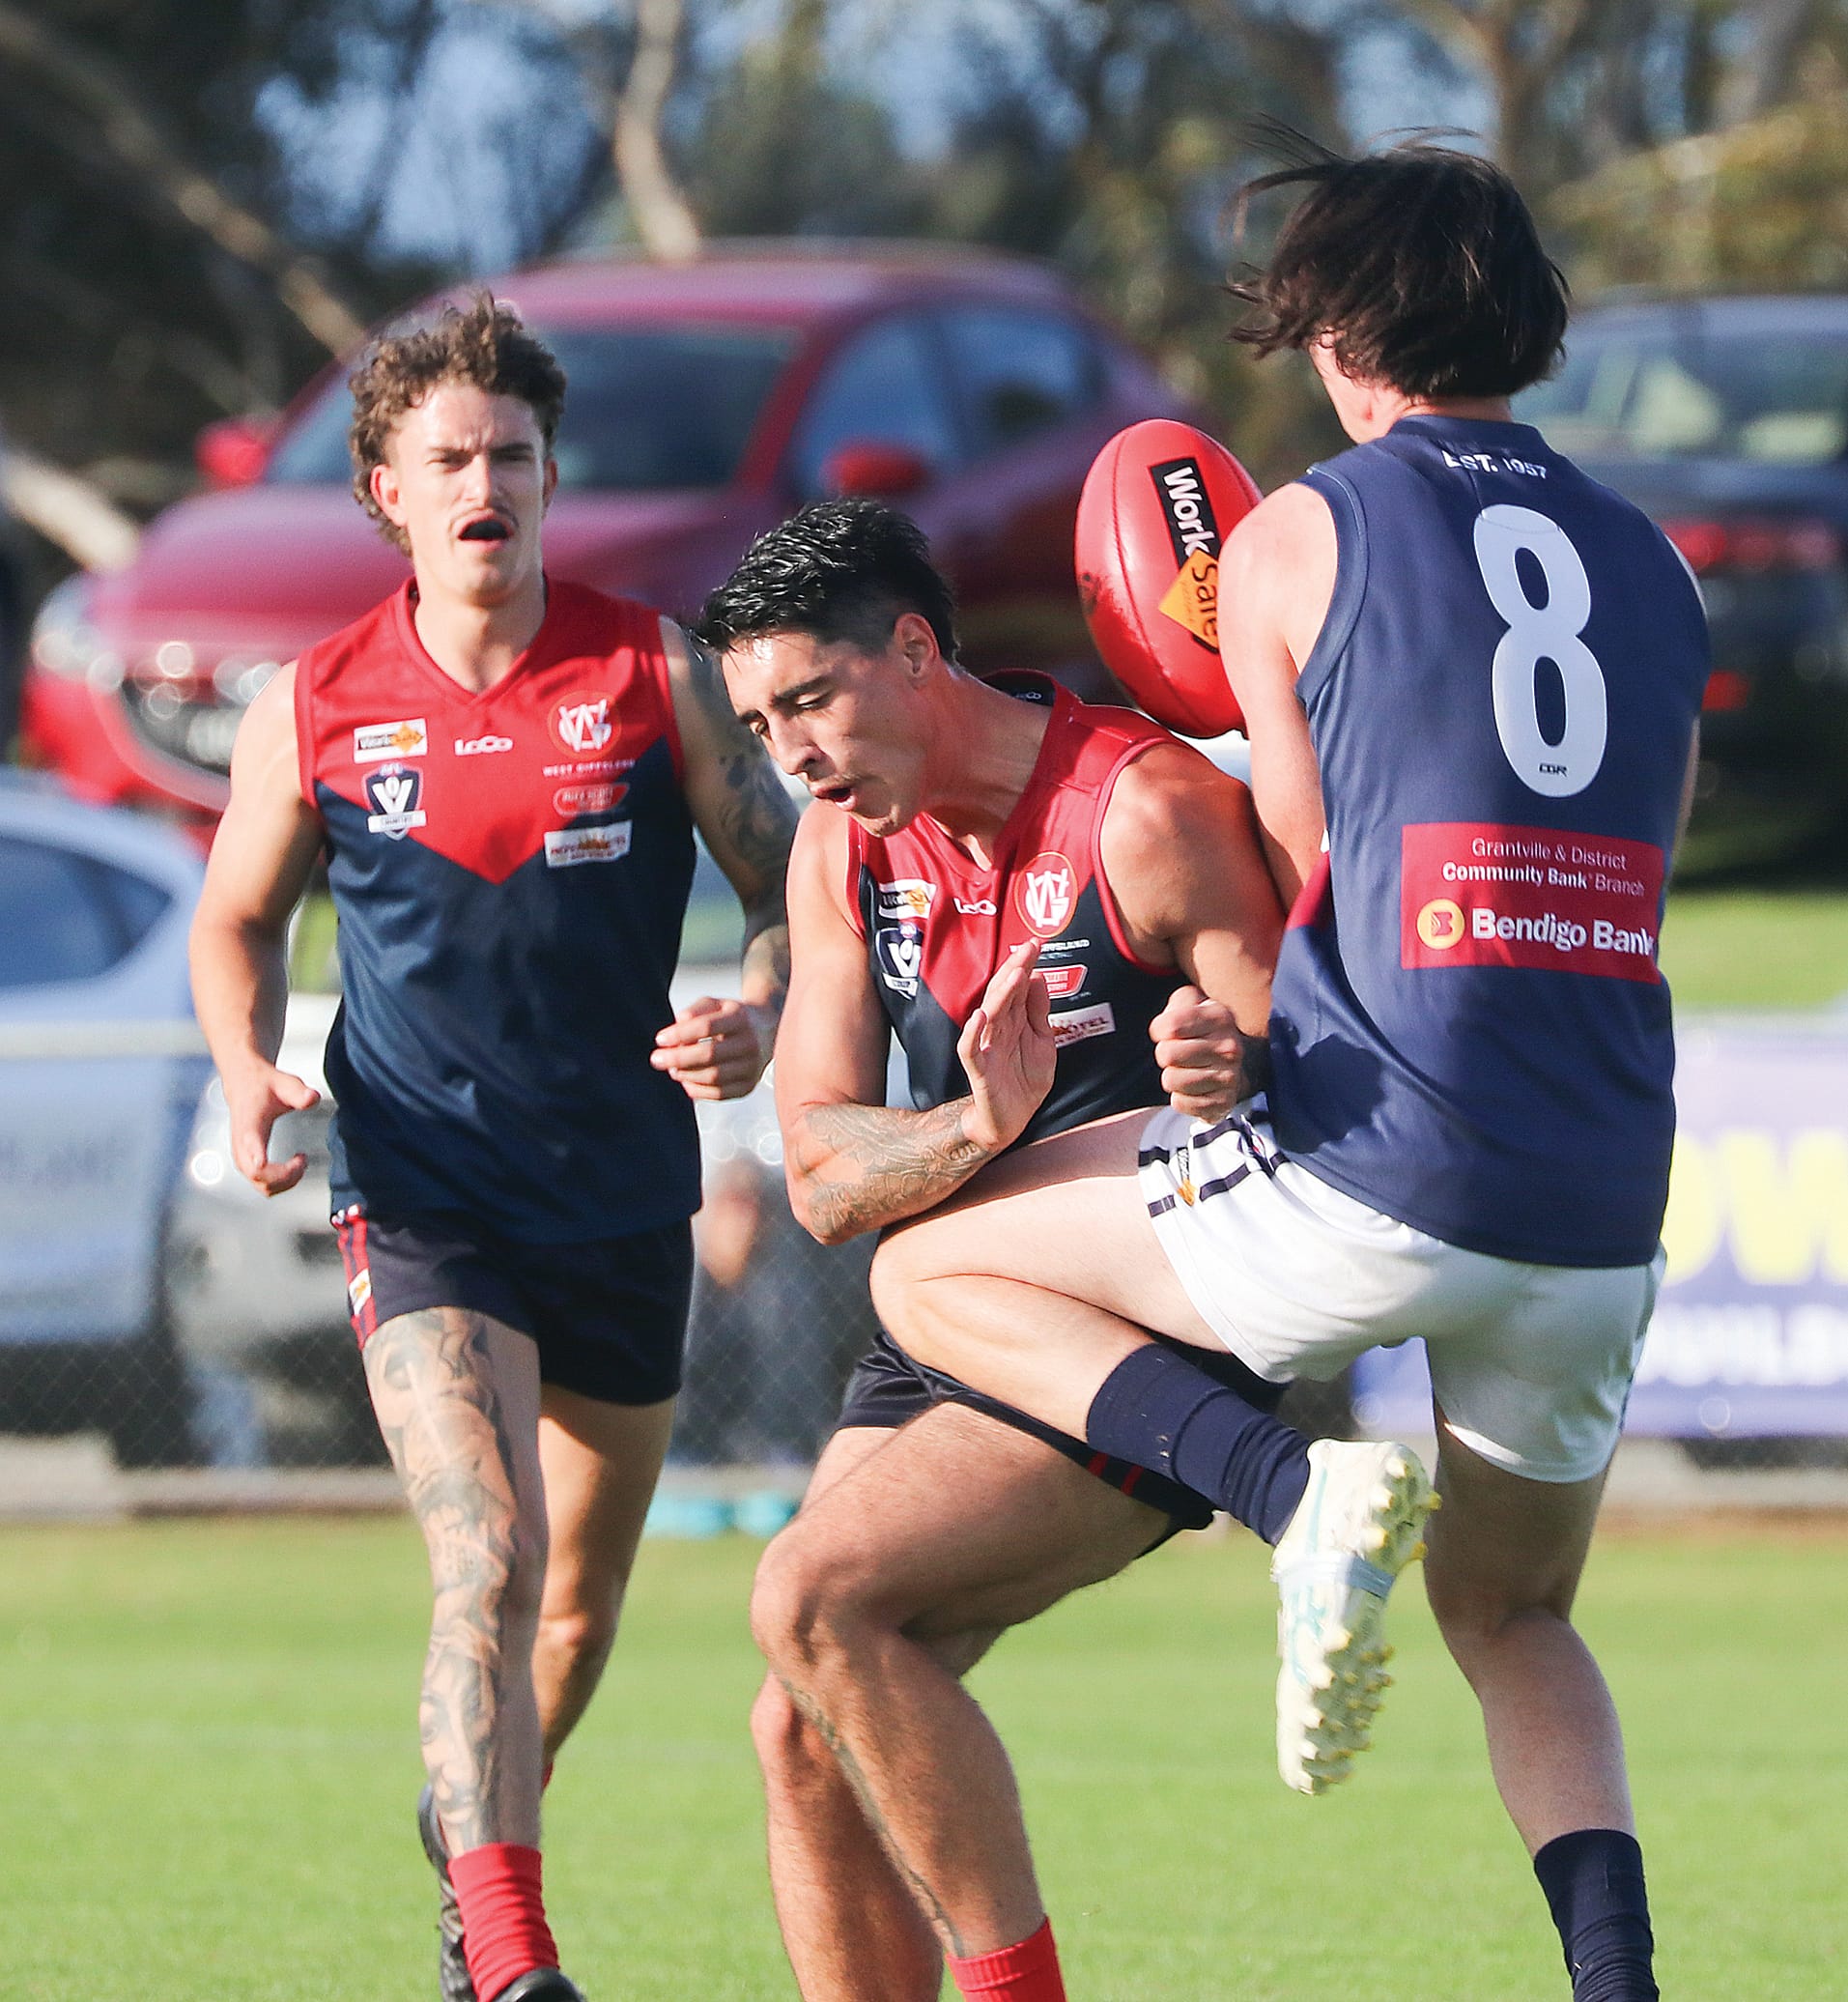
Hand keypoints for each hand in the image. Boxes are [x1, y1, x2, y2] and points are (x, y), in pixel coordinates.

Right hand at [223, 1061, 320, 1196]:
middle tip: (303, 1159)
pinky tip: (294, 1166)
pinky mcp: (246, 1164)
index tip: (262, 1163)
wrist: (243, 1084)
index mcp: (249, 1125)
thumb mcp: (284, 1082)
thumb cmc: (264, 1085)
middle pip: (258, 1176)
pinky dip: (281, 1183)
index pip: (250, 1145)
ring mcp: (242, 1158)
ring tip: (302, 1161)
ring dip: (286, 1181)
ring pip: (261, 1186)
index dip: (256, 1157)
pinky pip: (263, 1185)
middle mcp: (241, 1146)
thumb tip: (313, 1098)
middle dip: (286, 1176)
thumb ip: (298, 1092)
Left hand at [651, 994, 773, 1101]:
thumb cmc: (732, 1017)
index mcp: (741, 1018)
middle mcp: (750, 1043)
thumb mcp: (715, 1003)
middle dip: (677, 1058)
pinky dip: (697, 1089)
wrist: (766, 1030)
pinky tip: (686, 1080)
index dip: (679, 1034)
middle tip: (656, 1059)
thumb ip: (694, 1011)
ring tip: (672, 1069)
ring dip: (685, 1075)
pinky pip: (718, 1094)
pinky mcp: (749, 1086)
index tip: (660, 1039)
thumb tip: (676, 1027)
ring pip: (713, 1077)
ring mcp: (753, 1067)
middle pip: (709, 1054)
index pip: (706, 1026)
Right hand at [957, 940, 1055, 1149]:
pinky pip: (970, 1049)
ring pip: (989, 1015)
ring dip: (1000, 994)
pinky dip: (973, 1032)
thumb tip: (1038, 977)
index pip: (1016, 987)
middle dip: (1015, 969)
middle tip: (1028, 947)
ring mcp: (985, 1048)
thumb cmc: (1024, 1081)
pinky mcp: (978, 1070)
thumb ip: (1038, 1012)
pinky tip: (980, 1016)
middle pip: (1002, 994)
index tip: (1035, 943)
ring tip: (1015, 974)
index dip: (1025, 965)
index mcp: (1012, 1020)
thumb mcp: (1043, 1042)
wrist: (1012, 1121)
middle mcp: (997, 1029)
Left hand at [1152, 984, 1262, 1122]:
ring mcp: (1229, 1077)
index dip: (1160, 1030)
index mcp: (1220, 1017)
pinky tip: (1193, 1088)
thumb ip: (1178, 1002)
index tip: (1169, 1032)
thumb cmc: (1202, 1030)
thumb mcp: (1192, 1003)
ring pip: (1170, 1081)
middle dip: (1164, 1055)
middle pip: (1167, 1054)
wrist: (1236, 1062)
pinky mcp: (1224, 1102)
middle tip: (1177, 1054)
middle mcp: (1230, 1047)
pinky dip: (1180, 1097)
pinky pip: (1180, 1103)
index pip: (1169, 1026)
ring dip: (1172, 1077)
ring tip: (1186, 1070)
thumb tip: (1163, 1027)